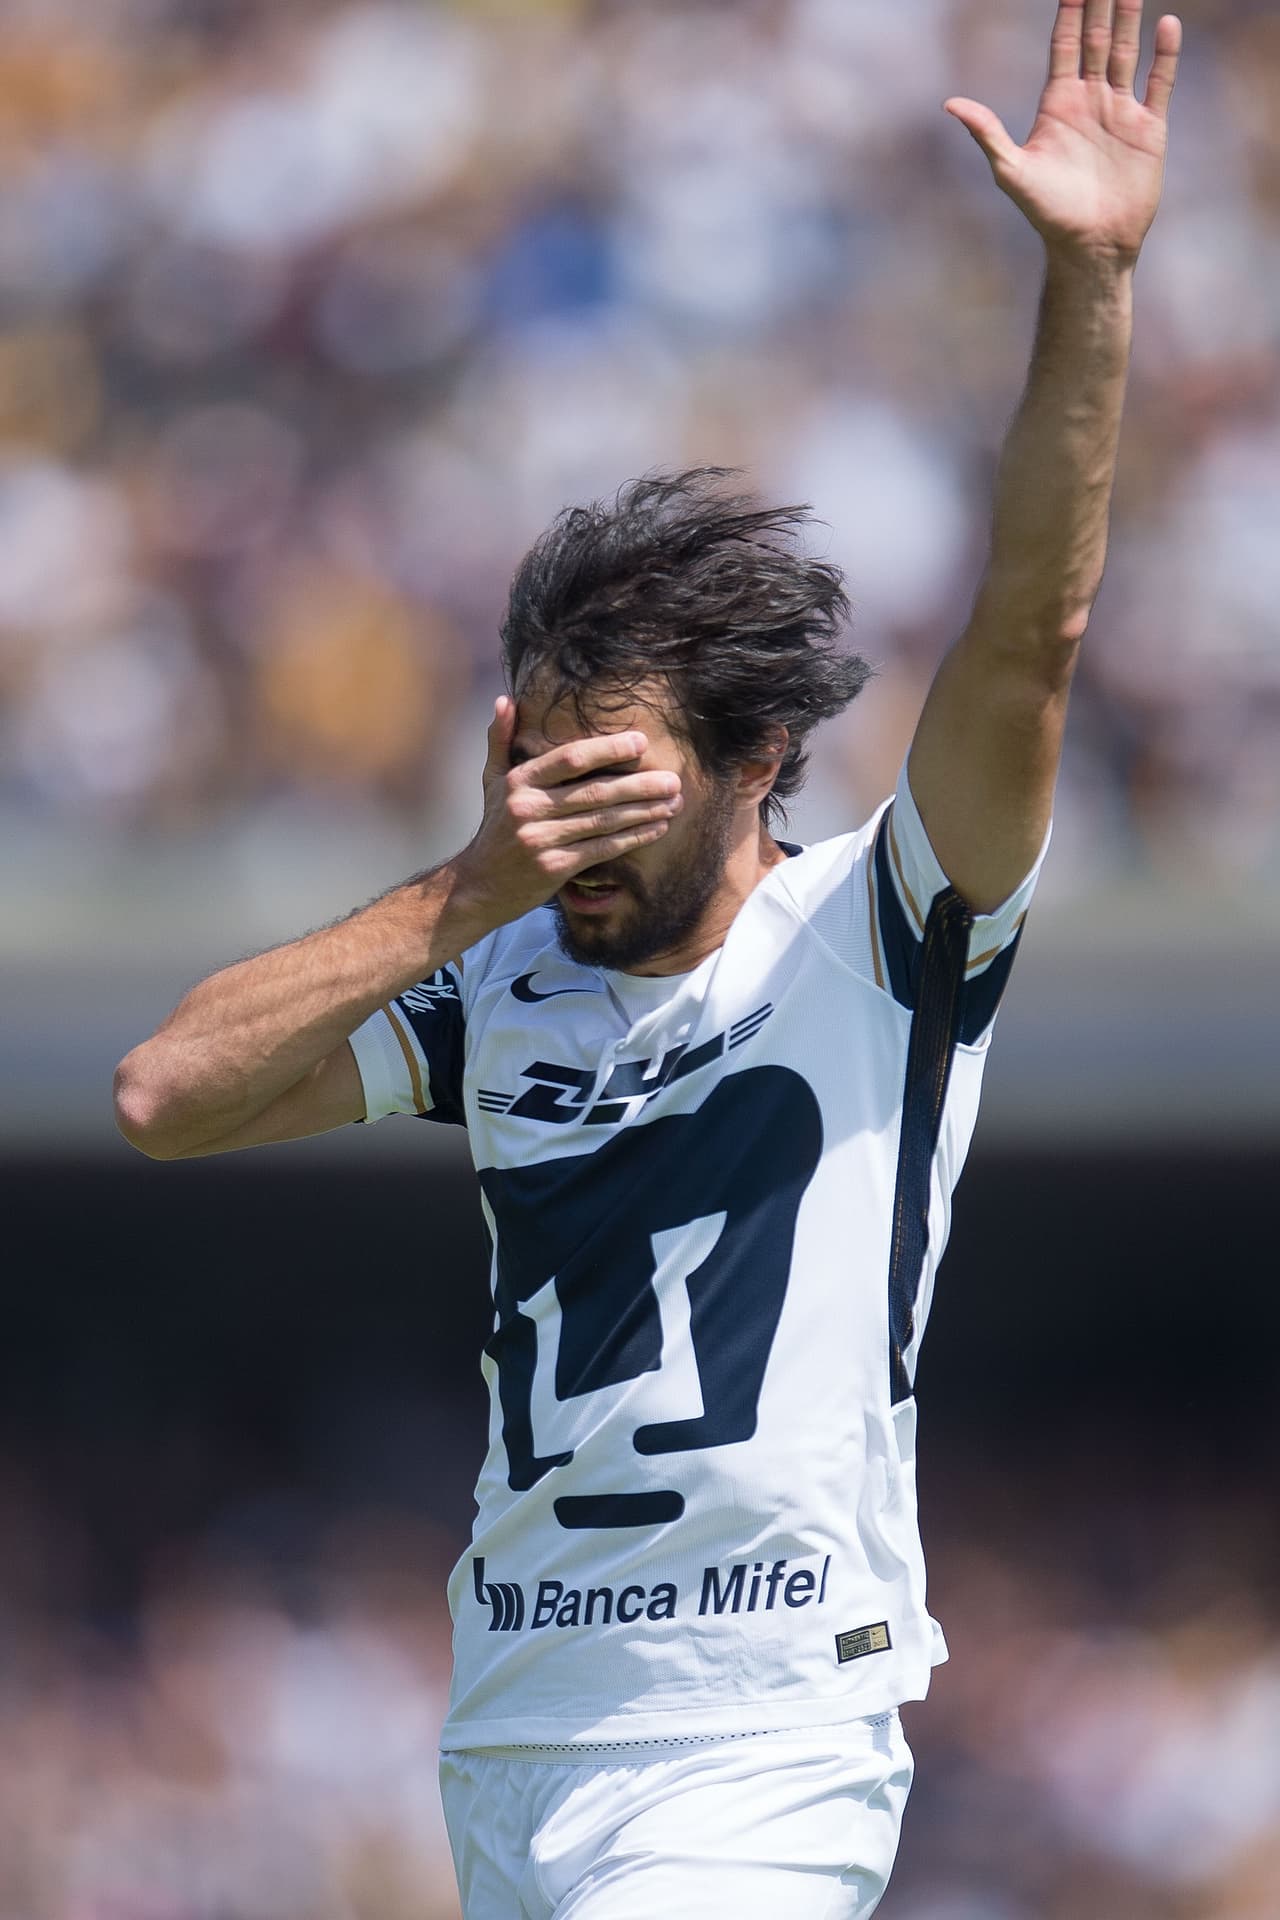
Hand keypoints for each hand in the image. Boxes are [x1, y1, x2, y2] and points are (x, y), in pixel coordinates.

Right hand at [453, 697, 682, 923]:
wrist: (478, 886)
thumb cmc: (495, 830)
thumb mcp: (492, 782)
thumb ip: (500, 741)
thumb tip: (504, 699)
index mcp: (519, 781)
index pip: (569, 759)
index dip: (607, 750)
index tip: (641, 743)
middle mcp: (528, 808)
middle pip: (594, 792)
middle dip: (638, 785)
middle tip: (673, 779)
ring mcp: (541, 839)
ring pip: (603, 821)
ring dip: (643, 811)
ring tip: (674, 802)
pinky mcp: (553, 867)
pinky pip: (602, 848)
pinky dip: (633, 837)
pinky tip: (657, 828)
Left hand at [945, 0, 1180, 266]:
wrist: (1090, 246)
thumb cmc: (1047, 213)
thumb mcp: (1012, 171)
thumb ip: (987, 133)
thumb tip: (950, 104)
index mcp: (1057, 104)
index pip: (1064, 45)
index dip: (1068, 11)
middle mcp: (1090, 100)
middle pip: (1097, 40)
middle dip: (1101, 4)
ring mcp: (1120, 111)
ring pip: (1127, 53)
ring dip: (1130, 19)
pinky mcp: (1148, 128)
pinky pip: (1158, 82)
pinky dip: (1164, 54)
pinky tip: (1167, 24)